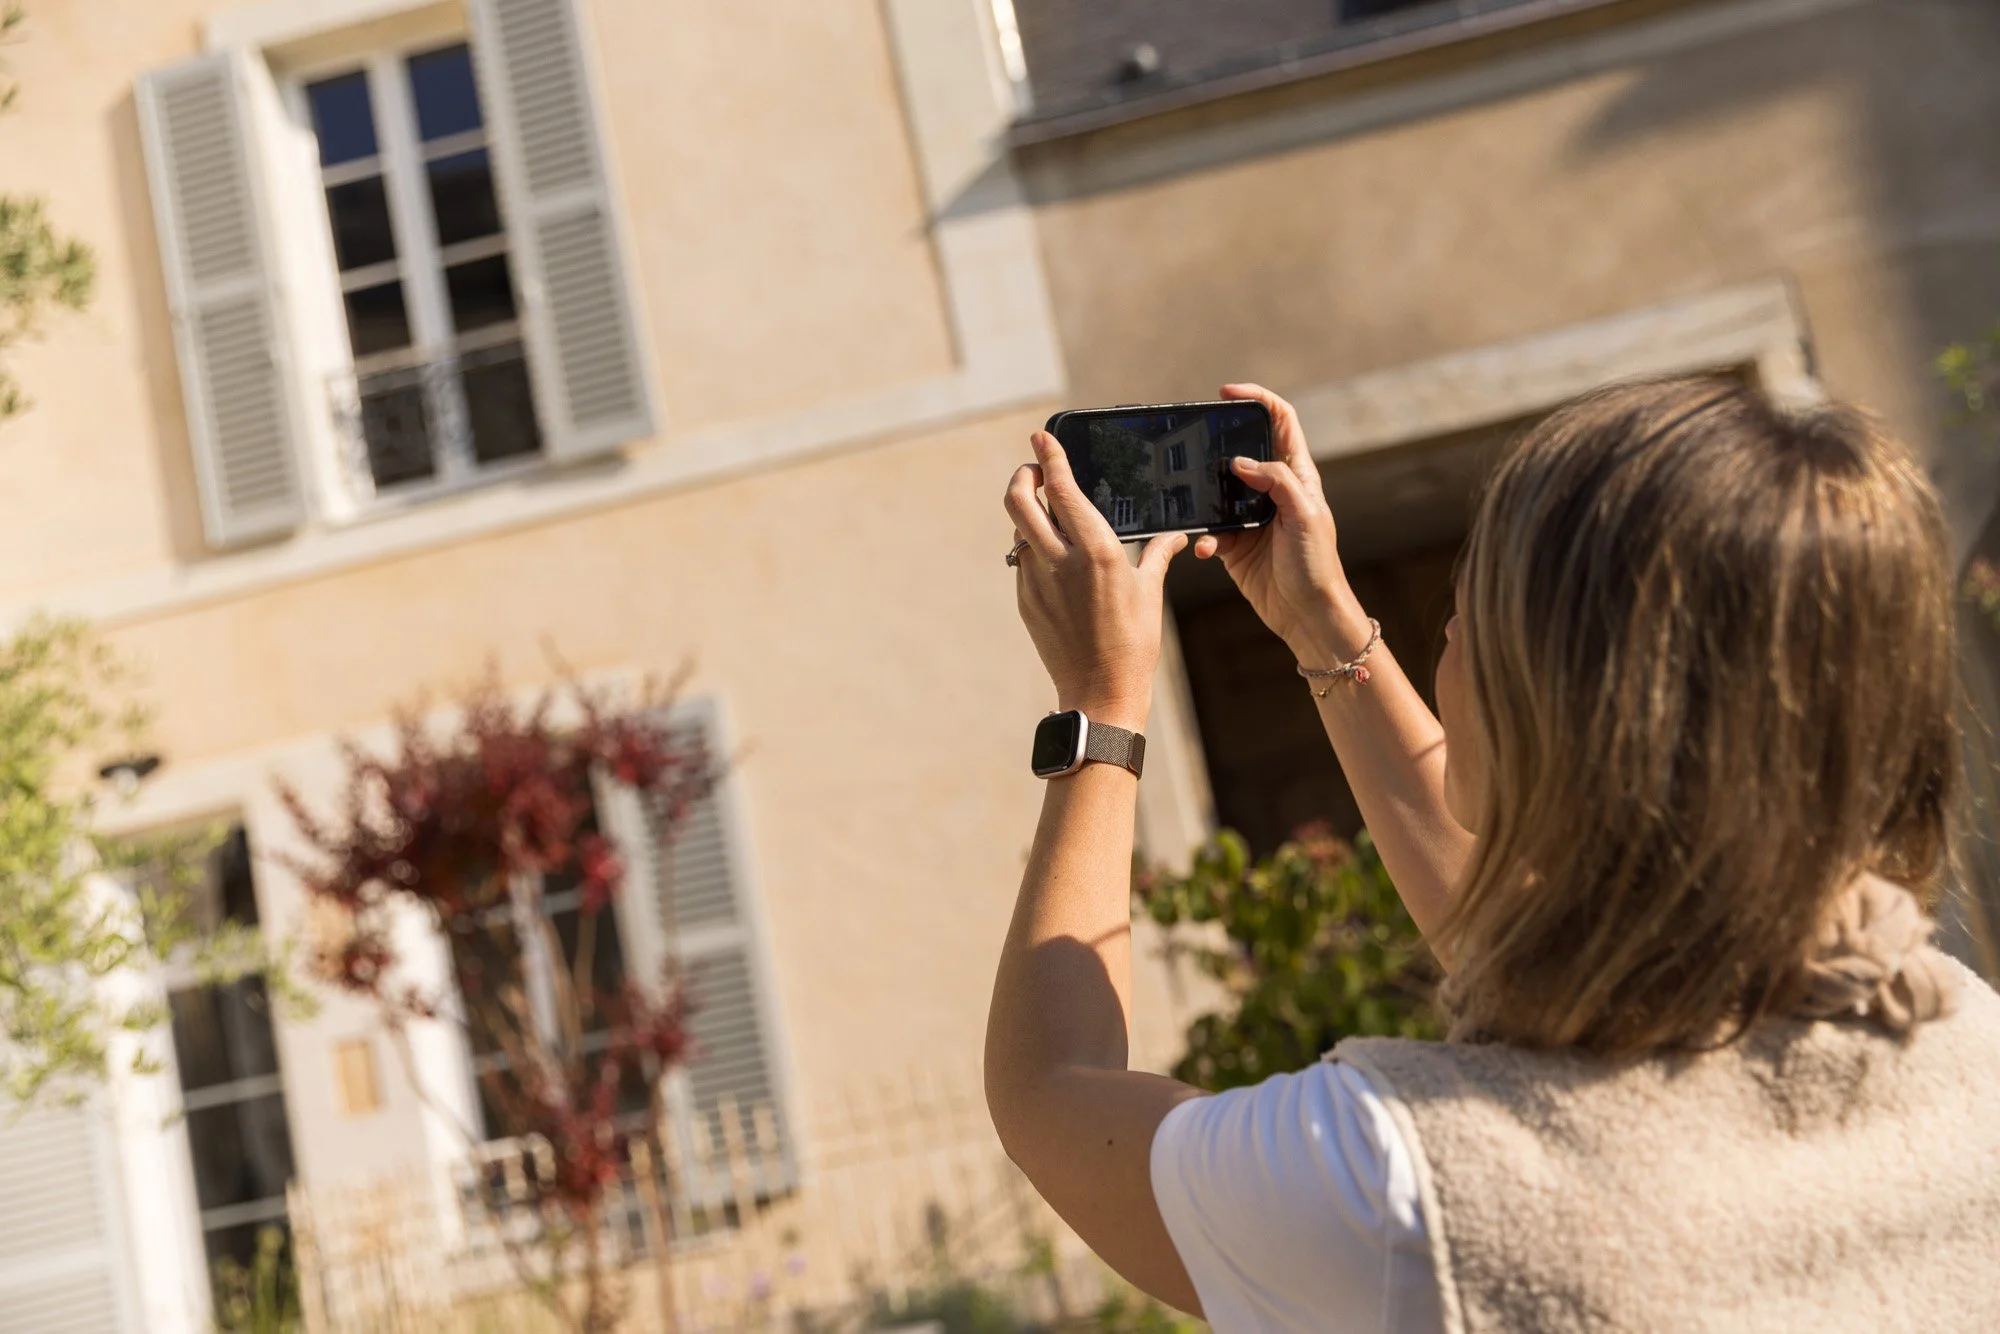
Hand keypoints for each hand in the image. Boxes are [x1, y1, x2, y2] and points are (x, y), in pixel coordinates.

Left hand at [1006, 431, 1186, 730]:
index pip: (1061, 489)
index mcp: (1096, 551)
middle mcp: (1059, 561)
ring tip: (1048, 512)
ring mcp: (1036, 582)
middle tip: (1035, 470)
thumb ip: (1158, 555)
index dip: (1049, 457)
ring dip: (1028, 513)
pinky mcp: (1026, 601)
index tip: (1042, 437)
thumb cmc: (1134, 643)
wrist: (1100, 693)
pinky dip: (1034, 548)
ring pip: (1019, 530)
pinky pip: (1024, 561)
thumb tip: (1178, 536)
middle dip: (1023, 476)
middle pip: (1019, 500)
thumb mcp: (1149, 593)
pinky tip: (1054, 555)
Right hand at [1195, 384, 1369, 661]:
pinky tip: (1206, 550)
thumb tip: (1240, 461)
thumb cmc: (1316, 565)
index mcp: (1297, 476)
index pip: (1280, 421)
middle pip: (1242, 450)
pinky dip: (1203, 538)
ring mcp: (1251, 517)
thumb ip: (1277, 481)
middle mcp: (1273, 490)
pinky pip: (1210, 531)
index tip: (1227, 393)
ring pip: (1218, 491)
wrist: (1306, 614)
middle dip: (1217, 445)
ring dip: (1204, 498)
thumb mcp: (1305, 516)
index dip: (1257, 399)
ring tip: (1194, 503)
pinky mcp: (1234, 544)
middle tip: (1193, 443)